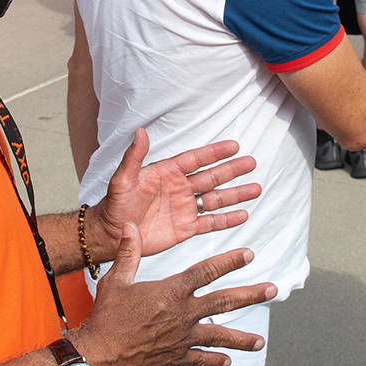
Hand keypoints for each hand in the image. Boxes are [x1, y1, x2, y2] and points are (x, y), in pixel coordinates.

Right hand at [73, 224, 275, 365]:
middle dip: (251, 295)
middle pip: (224, 302)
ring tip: (261, 341)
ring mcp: (183, 339)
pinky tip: (228, 361)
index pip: (207, 272)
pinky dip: (215, 360)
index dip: (229, 261)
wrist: (98, 357)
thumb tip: (131, 226)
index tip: (249, 254)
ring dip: (242, 338)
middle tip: (272, 289)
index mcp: (171, 292)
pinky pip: (201, 360)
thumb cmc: (105, 318)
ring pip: (220, 336)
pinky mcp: (176, 358)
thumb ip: (129, 254)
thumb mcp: (116, 281)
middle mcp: (183, 315)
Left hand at [90, 129, 260, 263]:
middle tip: (251, 163)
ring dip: (235, 195)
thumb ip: (134, 157)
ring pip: (216, 200)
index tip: (234, 146)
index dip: (214, 153)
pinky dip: (227, 219)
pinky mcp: (185, 228)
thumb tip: (140, 131)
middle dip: (232, 171)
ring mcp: (184, 208)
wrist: (110, 234)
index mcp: (167, 173)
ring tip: (255, 190)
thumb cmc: (114, 204)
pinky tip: (242, 214)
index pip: (196, 160)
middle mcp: (180, 189)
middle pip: (212, 178)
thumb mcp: (122, 179)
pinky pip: (210, 223)